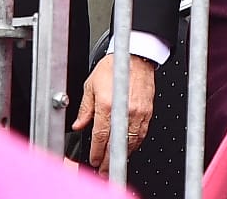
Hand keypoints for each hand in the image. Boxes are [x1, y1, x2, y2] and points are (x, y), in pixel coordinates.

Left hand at [72, 53, 154, 167]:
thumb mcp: (91, 85)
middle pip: (116, 144)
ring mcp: (138, 113)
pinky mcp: (148, 112)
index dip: (96, 151)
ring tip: (114, 161)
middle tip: (103, 169)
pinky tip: (129, 147)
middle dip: (108, 160)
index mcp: (107, 104)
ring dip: (122, 154)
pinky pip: (142, 134)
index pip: (100, 136)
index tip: (93, 159)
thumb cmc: (113, 66)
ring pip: (131, 142)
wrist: (135, 56)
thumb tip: (79, 124)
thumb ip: (85, 108)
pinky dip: (135, 144)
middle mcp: (124, 111)